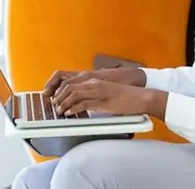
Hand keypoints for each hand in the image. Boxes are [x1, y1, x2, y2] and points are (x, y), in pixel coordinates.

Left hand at [52, 79, 167, 118]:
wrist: (141, 97)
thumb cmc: (126, 97)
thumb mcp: (106, 94)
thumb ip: (94, 97)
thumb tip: (82, 105)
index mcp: (94, 80)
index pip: (70, 82)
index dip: (59, 90)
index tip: (54, 98)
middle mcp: (94, 83)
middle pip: (68, 86)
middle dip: (58, 96)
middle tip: (54, 105)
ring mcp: (98, 91)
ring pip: (73, 93)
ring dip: (63, 103)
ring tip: (59, 111)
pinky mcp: (102, 101)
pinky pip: (83, 103)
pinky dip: (73, 108)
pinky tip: (69, 113)